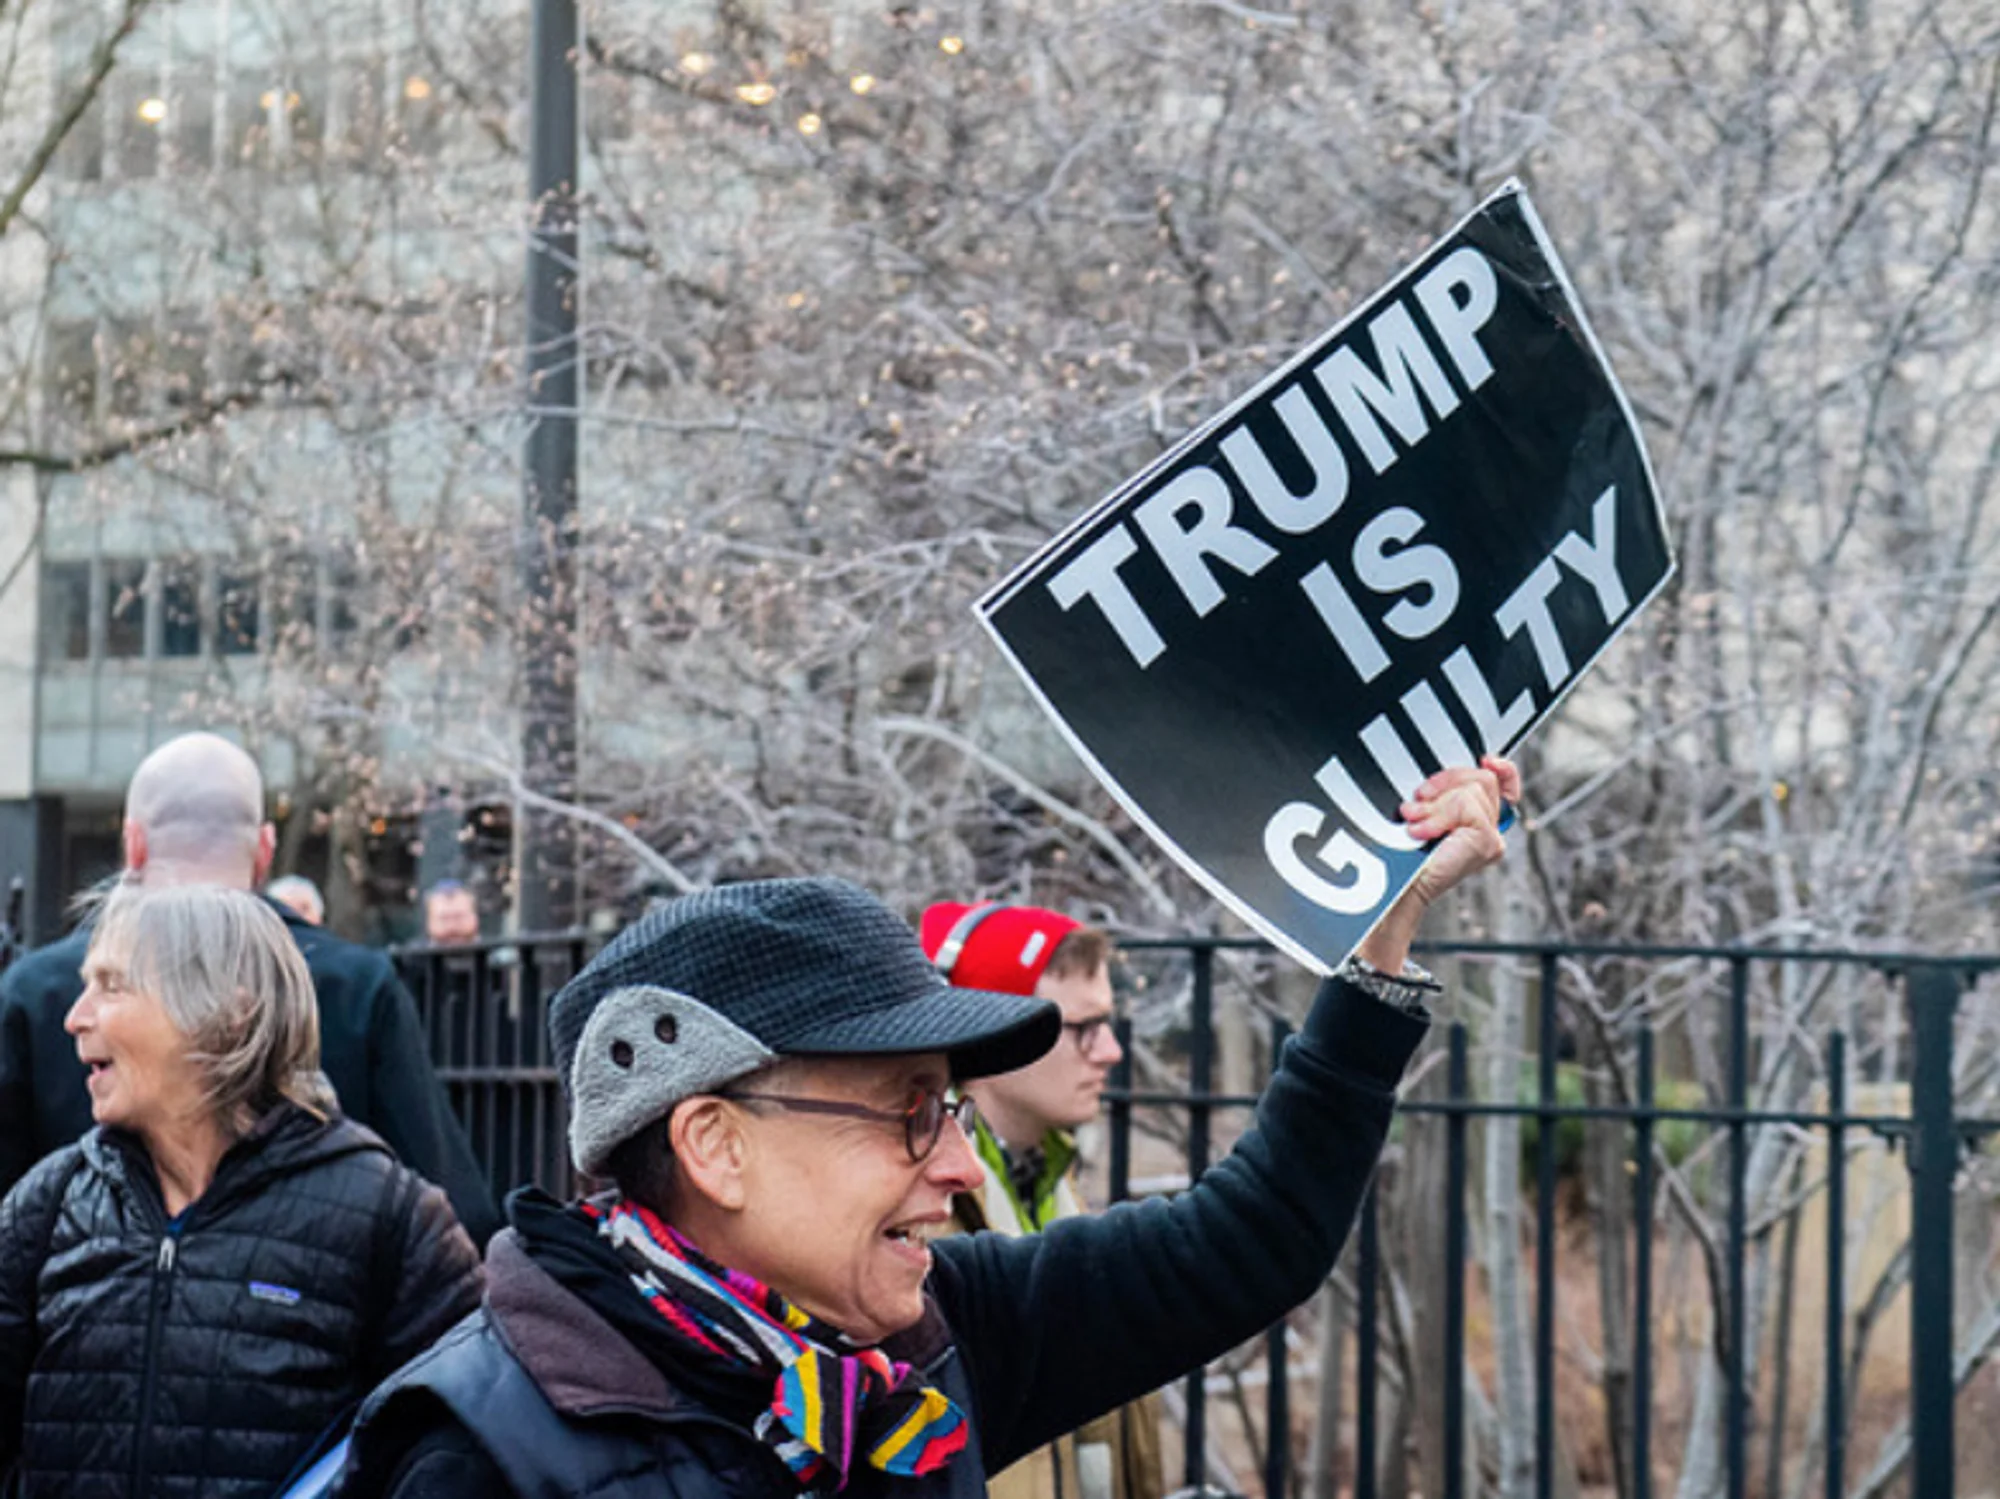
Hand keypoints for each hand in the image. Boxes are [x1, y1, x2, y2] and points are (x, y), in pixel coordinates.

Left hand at [1400, 754, 1520, 905]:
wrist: (1402, 885)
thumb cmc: (1405, 856)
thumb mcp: (1425, 812)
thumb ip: (1442, 794)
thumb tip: (1440, 776)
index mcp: (1480, 822)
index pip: (1505, 786)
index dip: (1502, 769)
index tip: (1487, 759)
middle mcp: (1491, 830)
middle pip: (1482, 778)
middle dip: (1445, 783)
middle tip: (1419, 802)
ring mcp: (1490, 838)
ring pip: (1471, 789)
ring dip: (1435, 804)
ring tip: (1416, 823)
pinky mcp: (1485, 840)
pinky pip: (1464, 804)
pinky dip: (1437, 815)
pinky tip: (1423, 831)